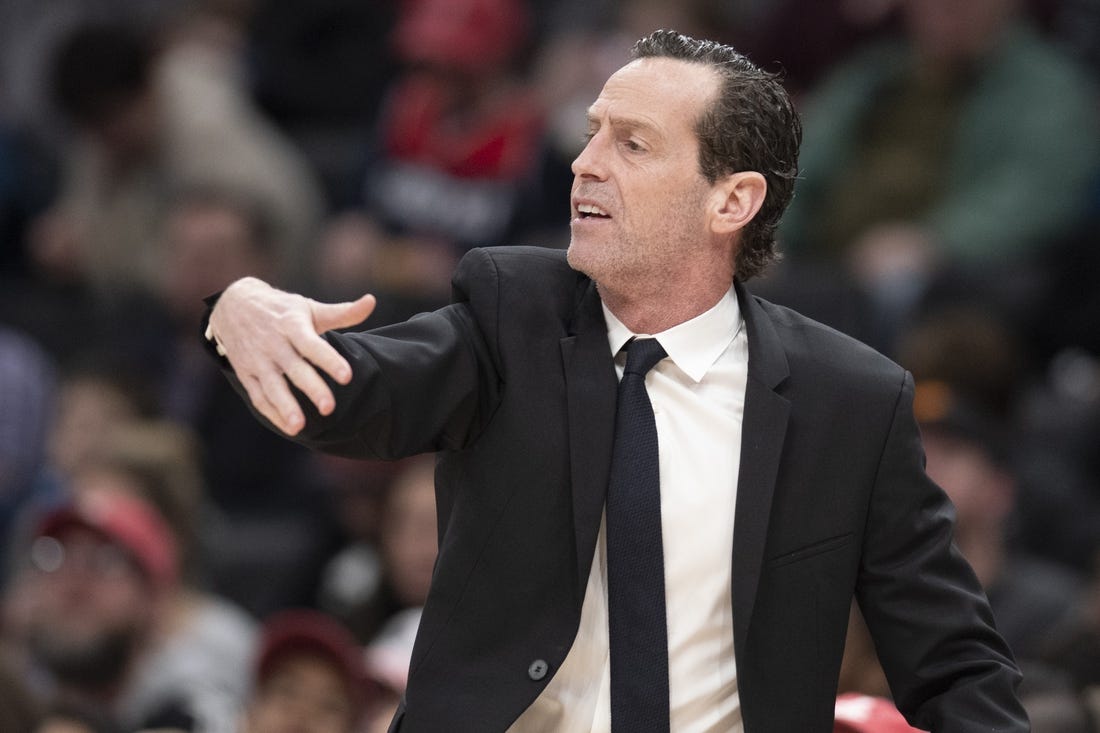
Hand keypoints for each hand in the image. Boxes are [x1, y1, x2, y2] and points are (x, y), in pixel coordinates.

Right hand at [207, 277, 375, 435]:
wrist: (232, 306)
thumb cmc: (281, 310)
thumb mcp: (309, 307)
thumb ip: (342, 312)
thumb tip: (371, 302)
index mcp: (292, 325)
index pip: (312, 345)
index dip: (329, 360)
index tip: (347, 377)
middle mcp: (274, 344)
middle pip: (294, 369)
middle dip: (311, 388)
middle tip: (329, 408)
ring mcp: (258, 360)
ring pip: (272, 386)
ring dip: (285, 406)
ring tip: (299, 426)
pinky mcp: (246, 373)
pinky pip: (259, 396)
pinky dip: (272, 412)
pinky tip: (289, 427)